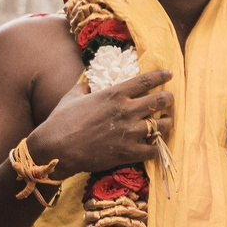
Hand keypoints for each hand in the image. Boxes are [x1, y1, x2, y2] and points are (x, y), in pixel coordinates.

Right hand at [27, 69, 172, 176]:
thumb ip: (83, 88)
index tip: (170, 74)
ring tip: (166, 122)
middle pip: (160, 101)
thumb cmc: (61, 121)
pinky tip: (155, 146)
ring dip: (166, 123)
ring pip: (162, 126)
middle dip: (168, 100)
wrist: (56, 148)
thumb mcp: (72, 97)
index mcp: (114, 94)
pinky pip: (154, 150)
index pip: (145, 81)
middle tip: (169, 101)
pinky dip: (157, 148)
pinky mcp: (128, 152)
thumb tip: (86, 84)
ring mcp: (129, 132)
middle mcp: (126, 111)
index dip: (161, 76)